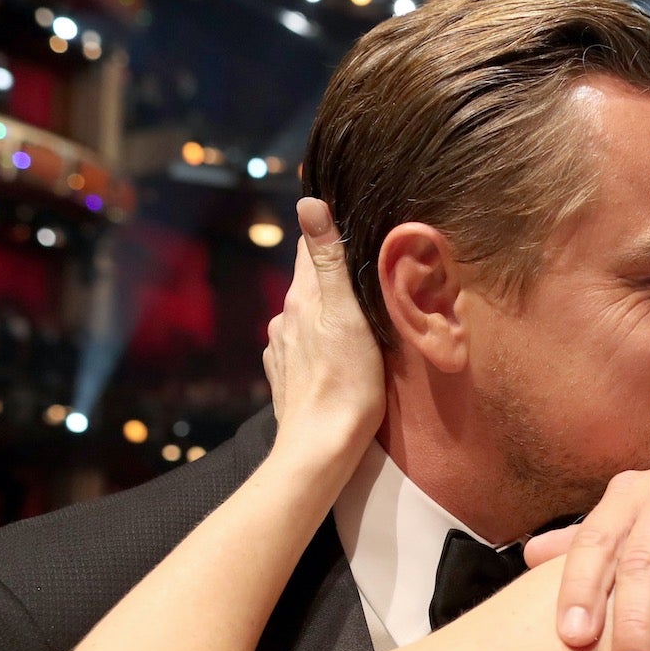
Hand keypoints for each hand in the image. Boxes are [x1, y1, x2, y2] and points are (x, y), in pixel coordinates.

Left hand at [261, 199, 383, 462]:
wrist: (322, 448)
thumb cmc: (346, 383)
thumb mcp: (346, 313)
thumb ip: (328, 259)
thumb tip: (308, 202)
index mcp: (301, 297)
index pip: (309, 246)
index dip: (327, 231)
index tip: (349, 221)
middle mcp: (285, 318)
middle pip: (310, 282)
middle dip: (333, 275)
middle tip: (367, 276)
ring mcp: (282, 349)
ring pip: (308, 316)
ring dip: (328, 312)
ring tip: (358, 320)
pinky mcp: (286, 377)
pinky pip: (304, 347)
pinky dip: (320, 342)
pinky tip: (339, 355)